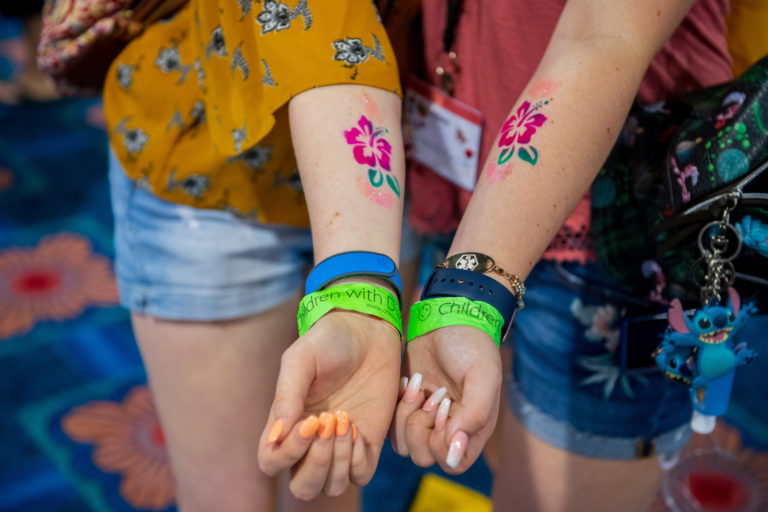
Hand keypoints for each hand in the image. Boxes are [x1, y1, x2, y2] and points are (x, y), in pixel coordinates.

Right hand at [257, 310, 400, 499]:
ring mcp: (340, 446)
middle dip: (316, 464)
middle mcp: (310, 443)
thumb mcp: (300, 360)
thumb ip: (286, 395)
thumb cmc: (327, 342)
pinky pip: (361, 476)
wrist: (367, 330)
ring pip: (332, 487)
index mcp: (285, 425)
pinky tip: (358, 429)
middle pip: (303, 487)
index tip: (309, 421)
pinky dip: (358, 460)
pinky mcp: (368, 443)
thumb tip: (277, 435)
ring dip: (338, 462)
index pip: (271, 462)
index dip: (287, 453)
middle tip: (329, 422)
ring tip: (345, 422)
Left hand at [391, 325, 501, 472]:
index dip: (443, 443)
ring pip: (403, 444)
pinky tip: (408, 382)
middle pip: (424, 456)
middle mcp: (448, 429)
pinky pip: (390, 426)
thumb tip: (454, 453)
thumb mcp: (482, 377)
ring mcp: (424, 418)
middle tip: (430, 395)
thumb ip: (474, 416)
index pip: (454, 463)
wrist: (448, 317)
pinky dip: (395, 407)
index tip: (445, 407)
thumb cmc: (472, 346)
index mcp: (472, 429)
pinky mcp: (405, 405)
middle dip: (421, 426)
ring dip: (406, 415)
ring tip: (418, 386)